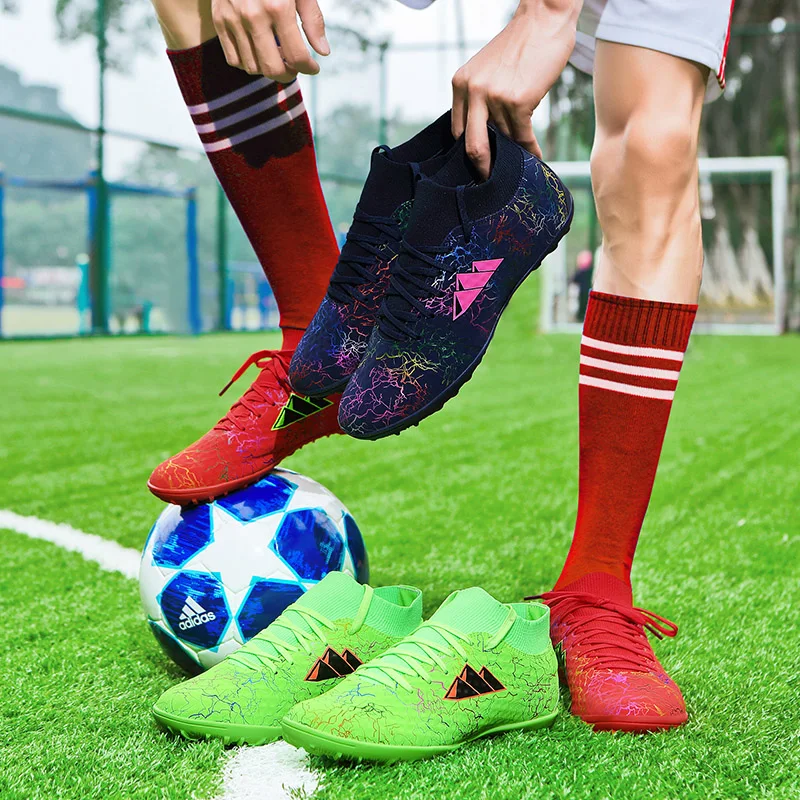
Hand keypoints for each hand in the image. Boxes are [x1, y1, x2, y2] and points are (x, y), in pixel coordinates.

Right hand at [211, 0, 328, 80]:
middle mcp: (253, 16)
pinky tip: (259, 54)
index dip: (309, 68)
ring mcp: (233, 20)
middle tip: (295, 68)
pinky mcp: (219, 20)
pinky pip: (233, 59)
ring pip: (253, 68)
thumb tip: (323, 52)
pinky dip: (248, 64)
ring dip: (268, 70)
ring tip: (278, 58)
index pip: (297, 56)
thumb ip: (313, 20)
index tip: (312, 67)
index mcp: (277, 7)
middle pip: (273, 69)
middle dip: (289, 75)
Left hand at [451, 0, 579, 177]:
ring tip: (523, 164)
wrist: (544, 19)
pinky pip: (522, 136)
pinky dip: (530, 150)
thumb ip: (481, 100)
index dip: (468, 152)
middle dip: (481, 169)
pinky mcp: (517, 101)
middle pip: (472, 146)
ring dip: (516, 153)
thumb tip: (488, 137)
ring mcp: (494, 97)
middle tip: (489, 183)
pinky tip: (536, 157)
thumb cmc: (520, 46)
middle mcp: (472, 91)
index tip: (478, 166)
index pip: (459, 130)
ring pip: (504, 139)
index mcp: (460, 84)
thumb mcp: (487, 70)